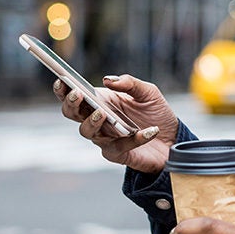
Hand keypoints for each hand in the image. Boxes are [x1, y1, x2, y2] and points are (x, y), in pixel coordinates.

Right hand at [53, 74, 179, 174]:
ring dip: (91, 122)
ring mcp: (105, 137)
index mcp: (101, 101)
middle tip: (78, 95)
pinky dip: (134, 139)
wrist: (172, 138)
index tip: (61, 80)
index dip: (63, 89)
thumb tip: (107, 80)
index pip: (75, 95)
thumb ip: (129, 83)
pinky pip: (118, 146)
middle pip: (72, 114)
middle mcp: (98, 120)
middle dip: (71, 105)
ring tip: (102, 113)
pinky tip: (150, 131)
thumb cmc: (156, 113)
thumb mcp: (148, 92)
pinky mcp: (117, 153)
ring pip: (87, 132)